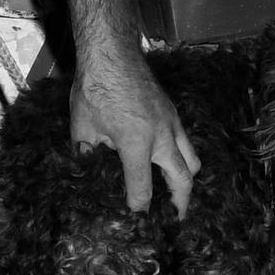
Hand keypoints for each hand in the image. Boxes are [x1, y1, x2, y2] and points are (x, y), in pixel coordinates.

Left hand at [72, 44, 198, 215]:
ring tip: (177, 193)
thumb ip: (88, 155)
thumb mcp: (83, 127)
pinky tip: (169, 162)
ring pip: (192, 160)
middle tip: (174, 219)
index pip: (143, 188)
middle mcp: (161, 136)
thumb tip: (87, 172)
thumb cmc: (95, 88)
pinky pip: (186, 142)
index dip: (139, 209)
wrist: (112, 53)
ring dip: (186, 180)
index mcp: (137, 143)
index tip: (137, 220)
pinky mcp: (174, 113)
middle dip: (179, 203)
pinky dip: (182, 158)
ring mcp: (172, 123)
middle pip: (182, 179)